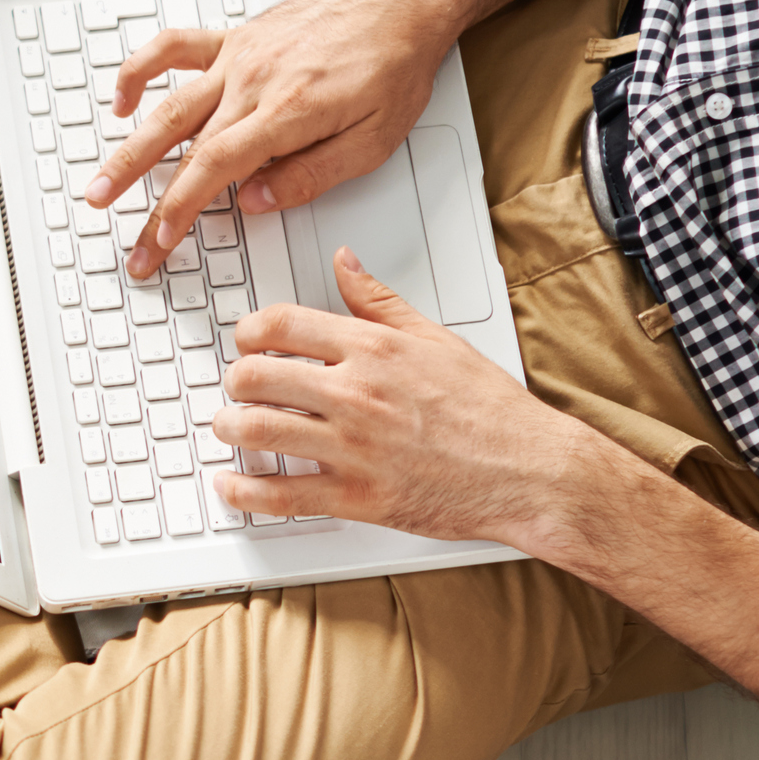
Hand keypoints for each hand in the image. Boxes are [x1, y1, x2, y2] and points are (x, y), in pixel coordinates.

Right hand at [86, 0, 459, 278]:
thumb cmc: (394, 63)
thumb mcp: (374, 140)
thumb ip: (312, 174)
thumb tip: (258, 201)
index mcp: (286, 111)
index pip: (214, 169)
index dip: (179, 208)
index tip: (161, 240)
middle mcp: (253, 81)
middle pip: (181, 146)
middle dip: (144, 197)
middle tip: (121, 233)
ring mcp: (240, 56)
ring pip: (168, 105)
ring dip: (127, 147)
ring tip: (100, 183)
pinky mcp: (237, 37)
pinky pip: (176, 48)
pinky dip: (141, 71)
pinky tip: (123, 100)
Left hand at [213, 250, 599, 538]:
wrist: (529, 470)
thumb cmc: (491, 410)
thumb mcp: (436, 338)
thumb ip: (379, 301)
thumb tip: (344, 262)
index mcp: (374, 350)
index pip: (281, 325)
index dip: (248, 332)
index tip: (245, 342)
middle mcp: (357, 395)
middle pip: (256, 377)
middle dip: (234, 382)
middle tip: (236, 389)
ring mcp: (354, 448)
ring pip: (258, 431)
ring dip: (229, 429)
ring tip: (229, 428)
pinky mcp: (358, 497)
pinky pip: (282, 495)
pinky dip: (244, 491)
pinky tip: (231, 485)